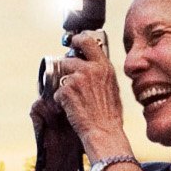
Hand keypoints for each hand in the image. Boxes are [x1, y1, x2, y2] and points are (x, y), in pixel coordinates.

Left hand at [48, 29, 130, 152]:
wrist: (104, 131)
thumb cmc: (109, 115)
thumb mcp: (112, 88)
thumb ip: (102, 74)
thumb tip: (93, 68)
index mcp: (105, 67)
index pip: (88, 41)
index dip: (77, 39)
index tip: (72, 41)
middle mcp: (91, 69)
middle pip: (69, 59)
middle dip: (66, 69)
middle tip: (69, 82)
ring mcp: (77, 79)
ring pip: (61, 76)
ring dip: (63, 86)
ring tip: (74, 100)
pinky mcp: (66, 90)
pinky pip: (57, 91)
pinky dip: (60, 100)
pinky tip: (71, 108)